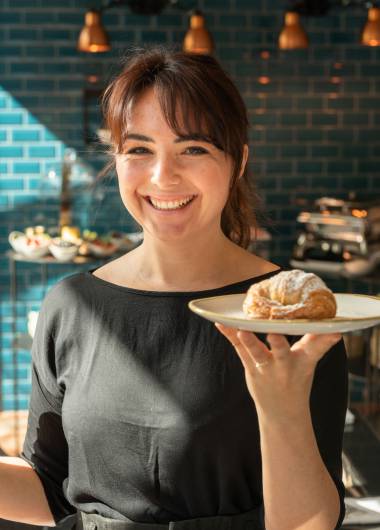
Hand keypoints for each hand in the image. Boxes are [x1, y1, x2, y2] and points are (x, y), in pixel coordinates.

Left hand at [215, 323, 340, 421]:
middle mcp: (285, 365)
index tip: (335, 332)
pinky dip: (230, 335)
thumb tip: (336, 329)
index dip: (325, 340)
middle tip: (274, 333)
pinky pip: (239, 348)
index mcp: (304, 361)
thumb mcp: (309, 362)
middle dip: (278, 343)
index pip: (316, 348)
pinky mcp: (251, 368)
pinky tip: (220, 322)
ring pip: (256, 352)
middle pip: (282, 352)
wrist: (283, 412)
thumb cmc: (296, 378)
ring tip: (242, 330)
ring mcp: (266, 368)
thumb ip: (317, 343)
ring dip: (249, 341)